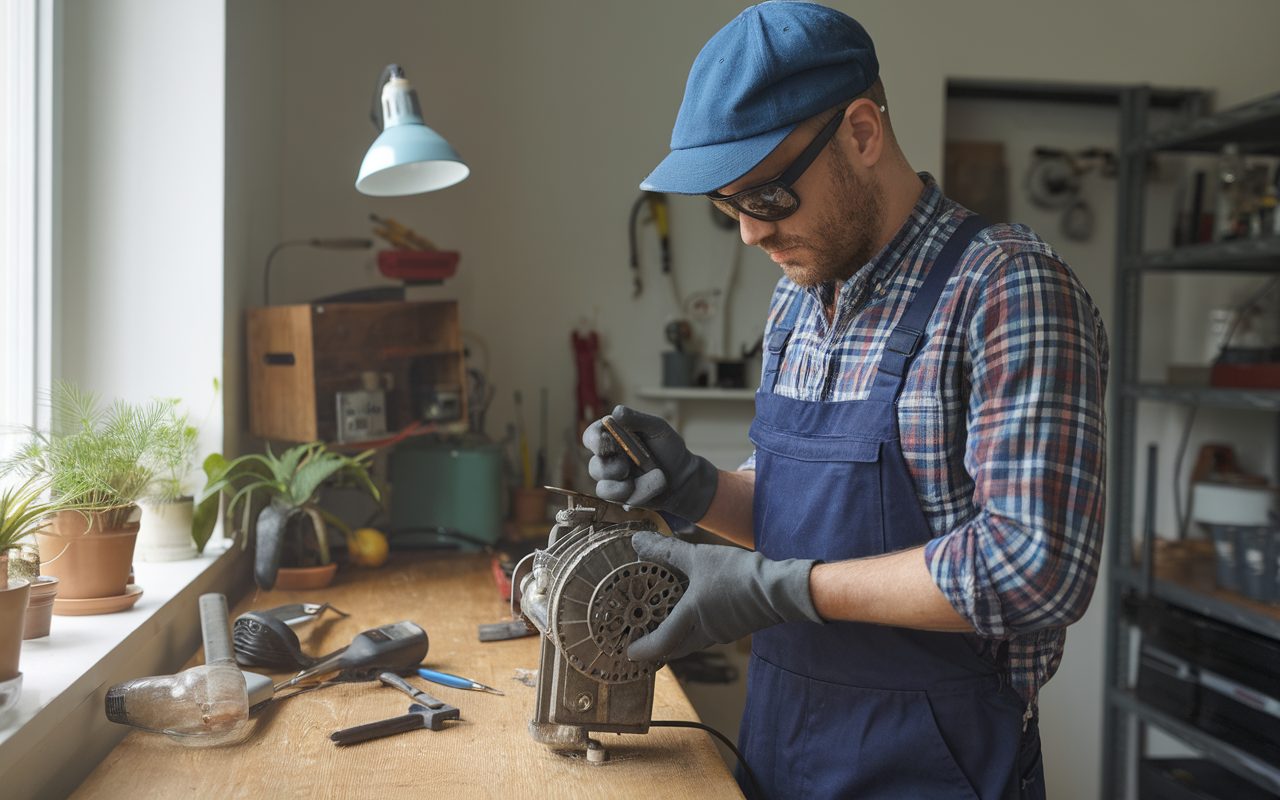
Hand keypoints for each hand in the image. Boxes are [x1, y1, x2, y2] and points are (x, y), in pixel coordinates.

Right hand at [582, 405, 718, 521]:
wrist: (683, 477)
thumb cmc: (669, 448)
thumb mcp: (657, 428)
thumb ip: (637, 419)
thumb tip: (617, 411)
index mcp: (613, 437)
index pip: (592, 436)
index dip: (593, 440)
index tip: (603, 442)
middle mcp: (609, 458)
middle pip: (594, 465)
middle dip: (609, 467)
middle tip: (626, 466)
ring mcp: (613, 479)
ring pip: (602, 485)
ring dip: (621, 483)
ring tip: (644, 477)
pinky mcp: (620, 496)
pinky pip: (615, 498)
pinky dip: (632, 493)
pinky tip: (645, 487)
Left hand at [626, 532, 821, 661]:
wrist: (780, 589)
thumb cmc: (739, 575)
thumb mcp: (699, 557)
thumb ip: (667, 550)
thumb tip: (638, 541)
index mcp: (691, 618)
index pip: (661, 643)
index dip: (643, 649)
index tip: (629, 652)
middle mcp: (705, 632)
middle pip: (676, 648)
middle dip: (658, 647)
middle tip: (644, 639)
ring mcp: (723, 632)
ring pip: (693, 641)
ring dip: (678, 636)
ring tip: (666, 621)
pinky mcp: (736, 626)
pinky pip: (709, 632)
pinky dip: (696, 626)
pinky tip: (697, 609)